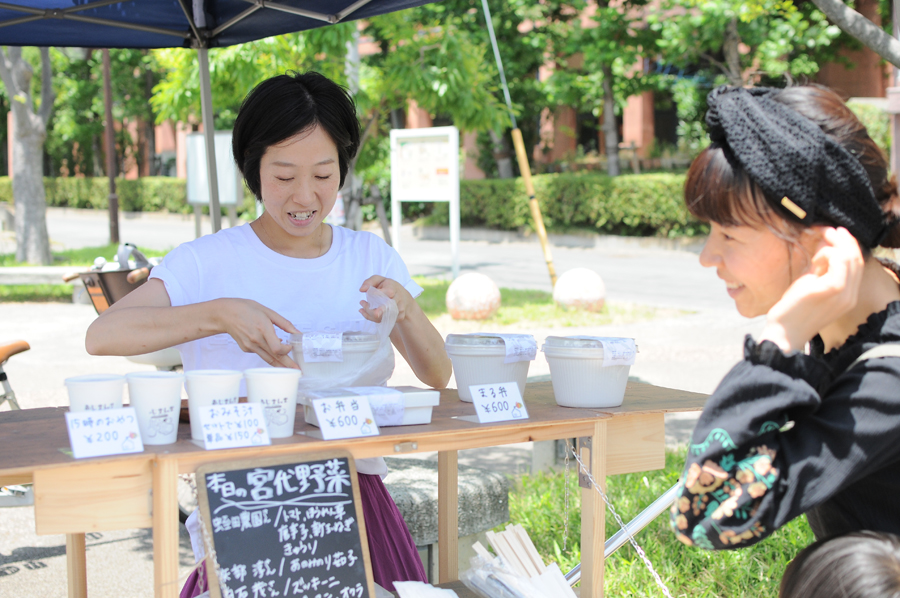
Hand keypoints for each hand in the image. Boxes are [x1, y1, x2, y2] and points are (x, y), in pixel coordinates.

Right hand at [217, 299, 299, 367]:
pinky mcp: (246, 348)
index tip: (291, 347)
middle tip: (298, 371)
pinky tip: (273, 351)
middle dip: (288, 365)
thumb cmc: (246, 309)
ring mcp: (250, 346)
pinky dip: (268, 354)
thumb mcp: (267, 311)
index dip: (286, 350)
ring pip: (267, 359)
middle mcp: (256, 340)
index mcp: (263, 328)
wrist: (225, 314)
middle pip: (274, 357)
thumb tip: (297, 332)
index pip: (277, 348)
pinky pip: (260, 353)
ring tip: (289, 370)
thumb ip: (284, 323)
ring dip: (279, 365)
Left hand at [359, 275, 414, 322]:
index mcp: (392, 288)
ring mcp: (399, 309)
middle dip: (378, 311)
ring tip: (362, 309)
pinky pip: (385, 321)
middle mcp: (397, 299)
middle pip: (386, 306)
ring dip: (371, 315)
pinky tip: (370, 314)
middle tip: (371, 312)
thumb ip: (370, 282)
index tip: (365, 296)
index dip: (375, 294)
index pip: (384, 293)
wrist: (405, 298)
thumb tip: (361, 289)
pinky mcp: (399, 317)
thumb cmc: (389, 287)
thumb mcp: (380, 280)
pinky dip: (374, 319)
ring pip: (384, 316)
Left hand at [759, 227, 863, 351]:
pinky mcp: (830, 289)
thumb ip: (821, 267)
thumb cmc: (794, 310)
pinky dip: (827, 254)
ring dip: (834, 245)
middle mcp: (850, 295)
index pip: (857, 265)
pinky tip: (814, 260)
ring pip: (849, 257)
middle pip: (856, 258)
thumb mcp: (811, 284)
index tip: (836, 233)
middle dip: (844, 240)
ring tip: (818, 248)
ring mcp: (843, 293)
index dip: (849, 246)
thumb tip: (824, 244)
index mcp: (848, 296)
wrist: (784, 332)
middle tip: (830, 230)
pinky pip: (837, 262)